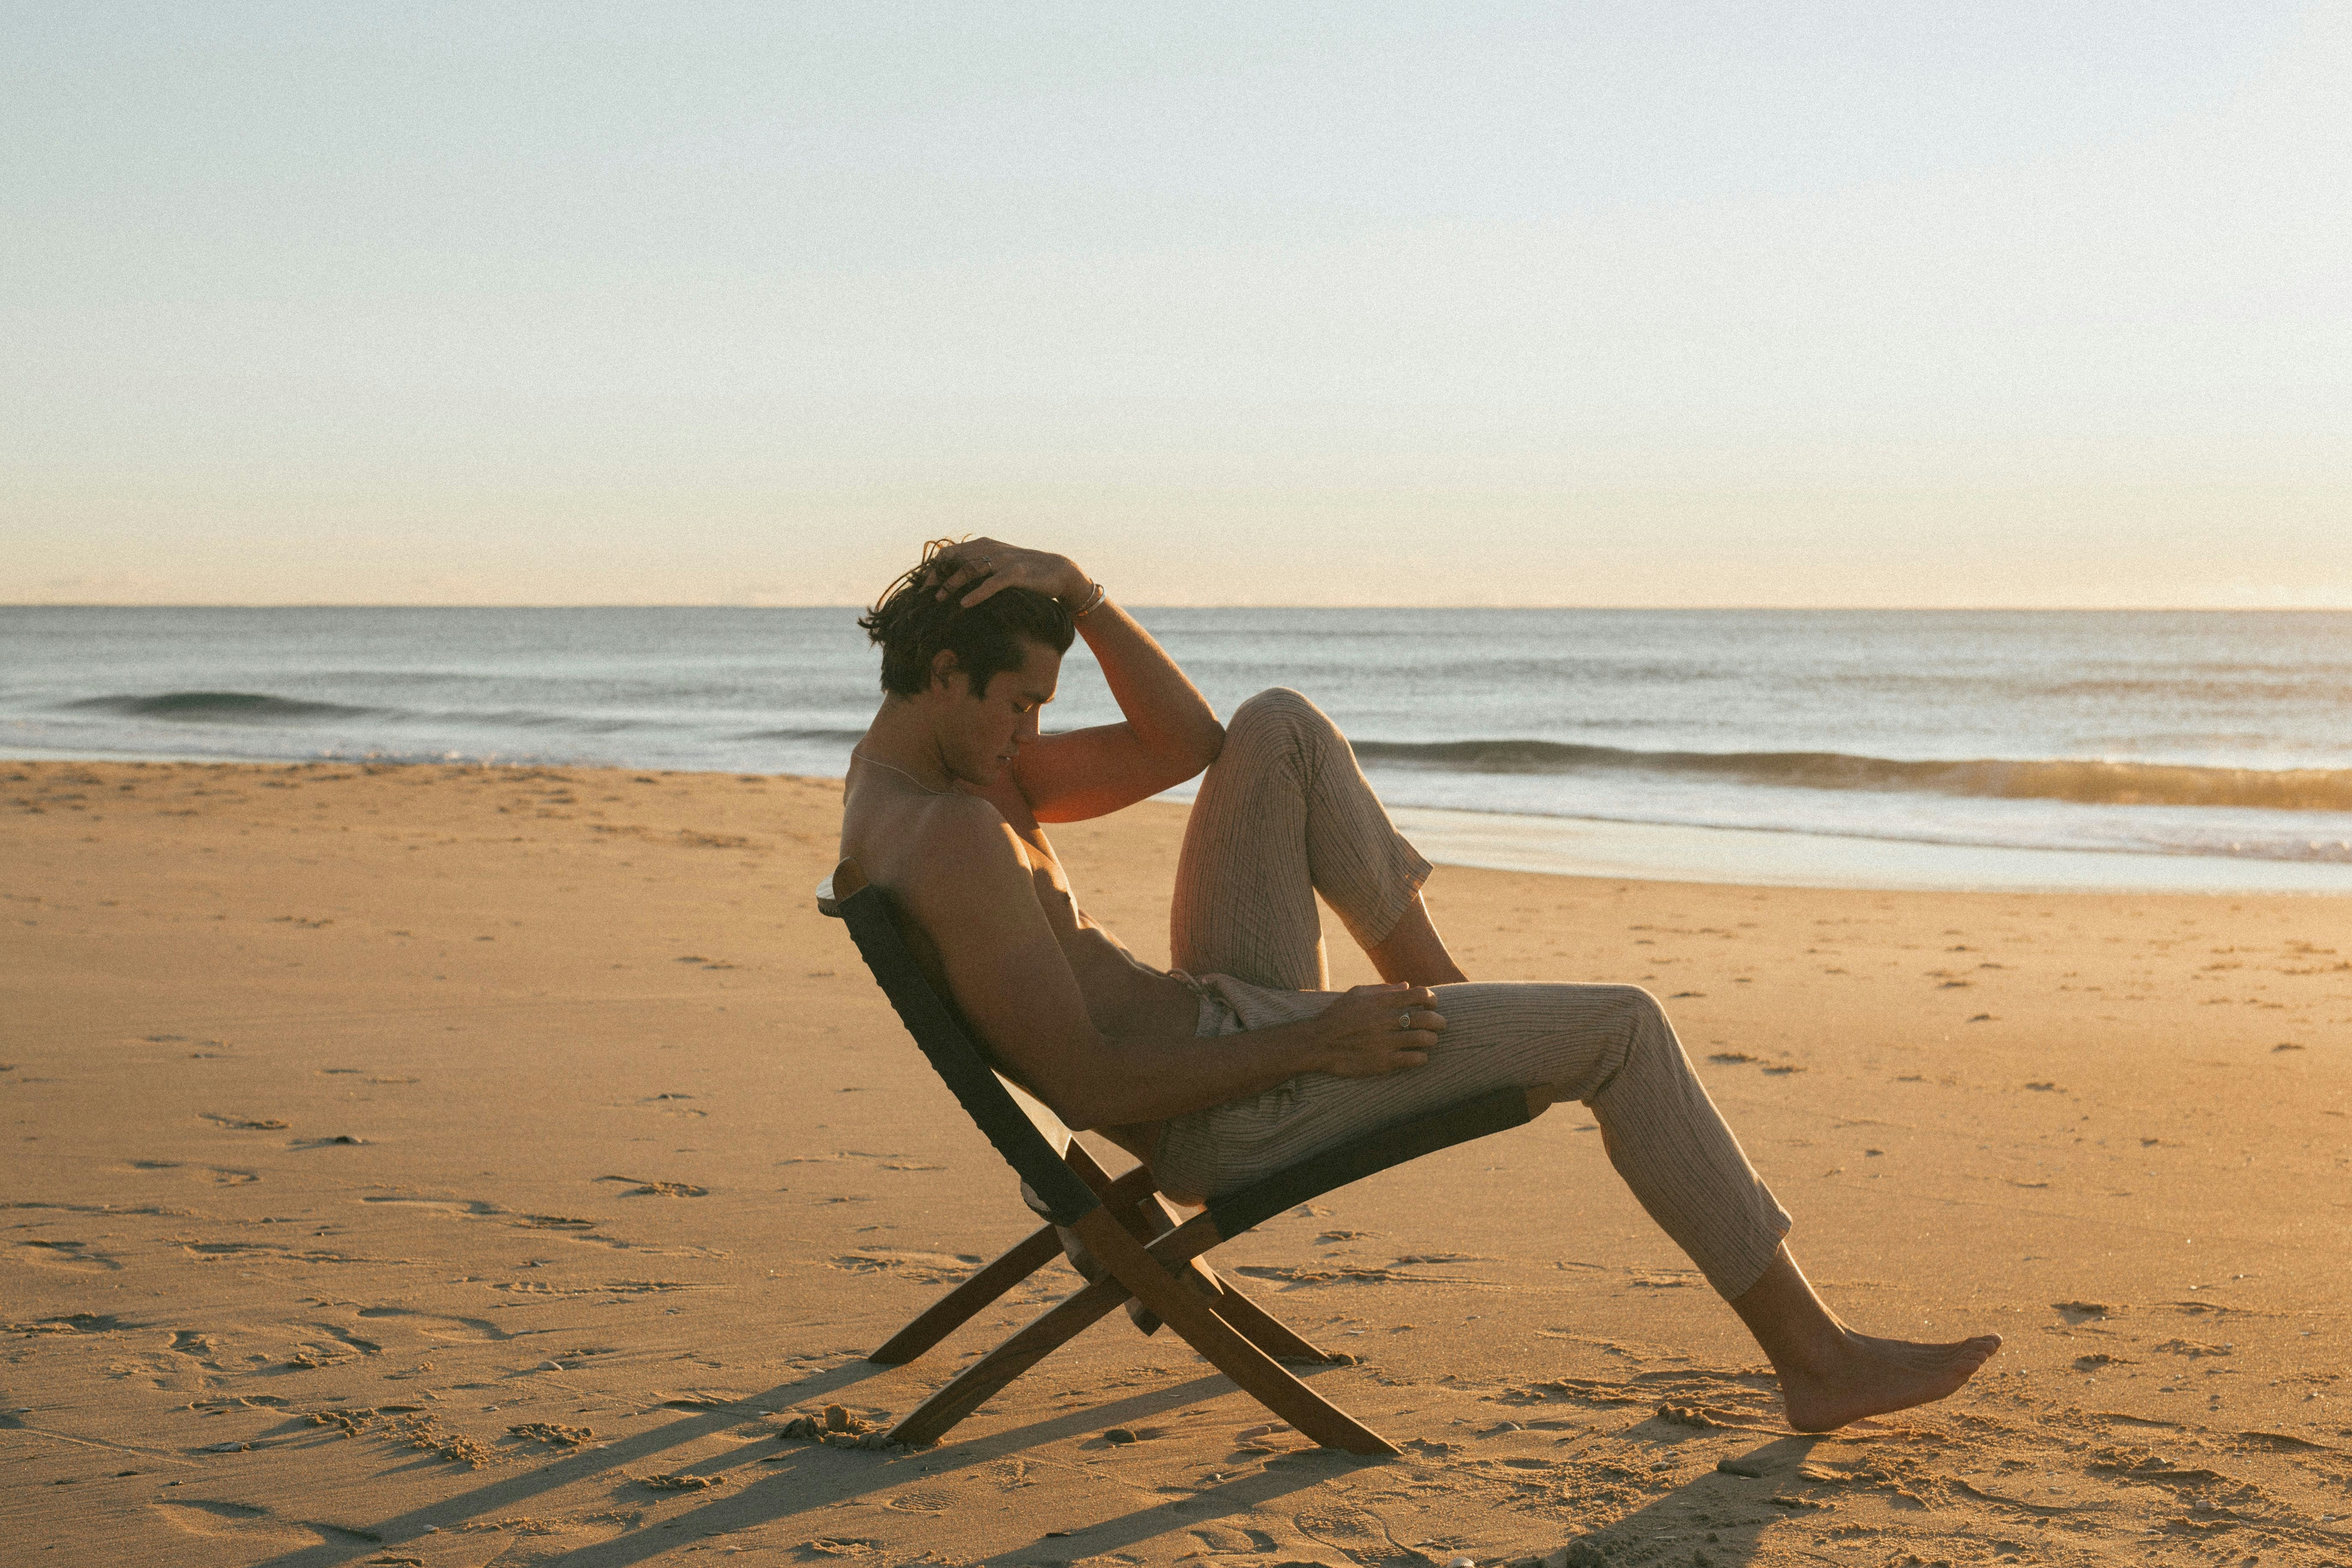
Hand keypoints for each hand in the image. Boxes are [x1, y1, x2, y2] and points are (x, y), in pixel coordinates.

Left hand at [930, 537, 1088, 608]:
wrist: (1058, 571)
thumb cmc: (1025, 573)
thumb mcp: (998, 564)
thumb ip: (978, 566)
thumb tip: (953, 579)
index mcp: (984, 545)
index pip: (950, 552)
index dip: (935, 568)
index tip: (925, 587)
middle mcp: (991, 549)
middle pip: (955, 559)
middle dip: (938, 576)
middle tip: (926, 595)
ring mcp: (1004, 560)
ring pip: (970, 568)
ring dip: (952, 584)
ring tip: (940, 599)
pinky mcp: (1017, 573)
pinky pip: (992, 583)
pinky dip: (977, 593)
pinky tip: (965, 604)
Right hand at [1313, 983, 1443, 1077]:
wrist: (1317, 1043)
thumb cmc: (1337, 1016)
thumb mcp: (1356, 994)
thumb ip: (1383, 989)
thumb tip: (1406, 985)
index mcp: (1382, 1002)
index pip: (1420, 995)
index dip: (1432, 999)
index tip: (1432, 1005)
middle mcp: (1387, 1020)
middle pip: (1428, 1018)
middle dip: (1439, 1021)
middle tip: (1440, 1025)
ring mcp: (1386, 1042)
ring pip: (1425, 1039)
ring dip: (1432, 1039)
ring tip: (1430, 1040)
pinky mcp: (1383, 1062)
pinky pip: (1414, 1059)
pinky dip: (1422, 1057)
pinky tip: (1419, 1057)